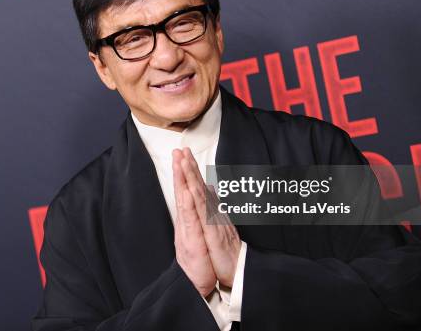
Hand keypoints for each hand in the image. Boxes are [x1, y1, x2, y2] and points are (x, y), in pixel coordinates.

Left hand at [178, 147, 241, 287]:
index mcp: (211, 212)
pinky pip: (205, 214)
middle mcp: (213, 213)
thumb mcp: (218, 227)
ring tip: (183, 161)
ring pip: (201, 195)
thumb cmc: (227, 252)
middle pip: (199, 186)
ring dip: (192, 177)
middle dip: (190, 167)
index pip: (199, 188)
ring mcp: (214, 221)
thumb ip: (215, 208)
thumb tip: (211, 191)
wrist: (238, 271)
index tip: (182, 155)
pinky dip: (198, 199)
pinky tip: (192, 188)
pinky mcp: (214, 232)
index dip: (191, 171)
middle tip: (182, 149)